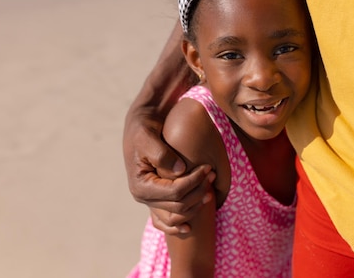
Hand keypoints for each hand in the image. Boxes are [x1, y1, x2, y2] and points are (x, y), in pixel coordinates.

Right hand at [123, 104, 214, 233]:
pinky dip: (178, 225)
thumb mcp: (148, 137)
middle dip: (199, 191)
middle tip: (213, 174)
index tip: (208, 168)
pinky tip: (190, 228)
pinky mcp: (157, 198)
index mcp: (140, 185)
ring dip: (195, 205)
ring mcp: (150, 200)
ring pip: (176, 215)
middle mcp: (143, 197)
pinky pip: (166, 220)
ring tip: (210, 189)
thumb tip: (180, 170)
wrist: (141, 125)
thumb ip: (162, 154)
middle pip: (178, 205)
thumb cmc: (144, 128)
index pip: (174, 192)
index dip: (194, 182)